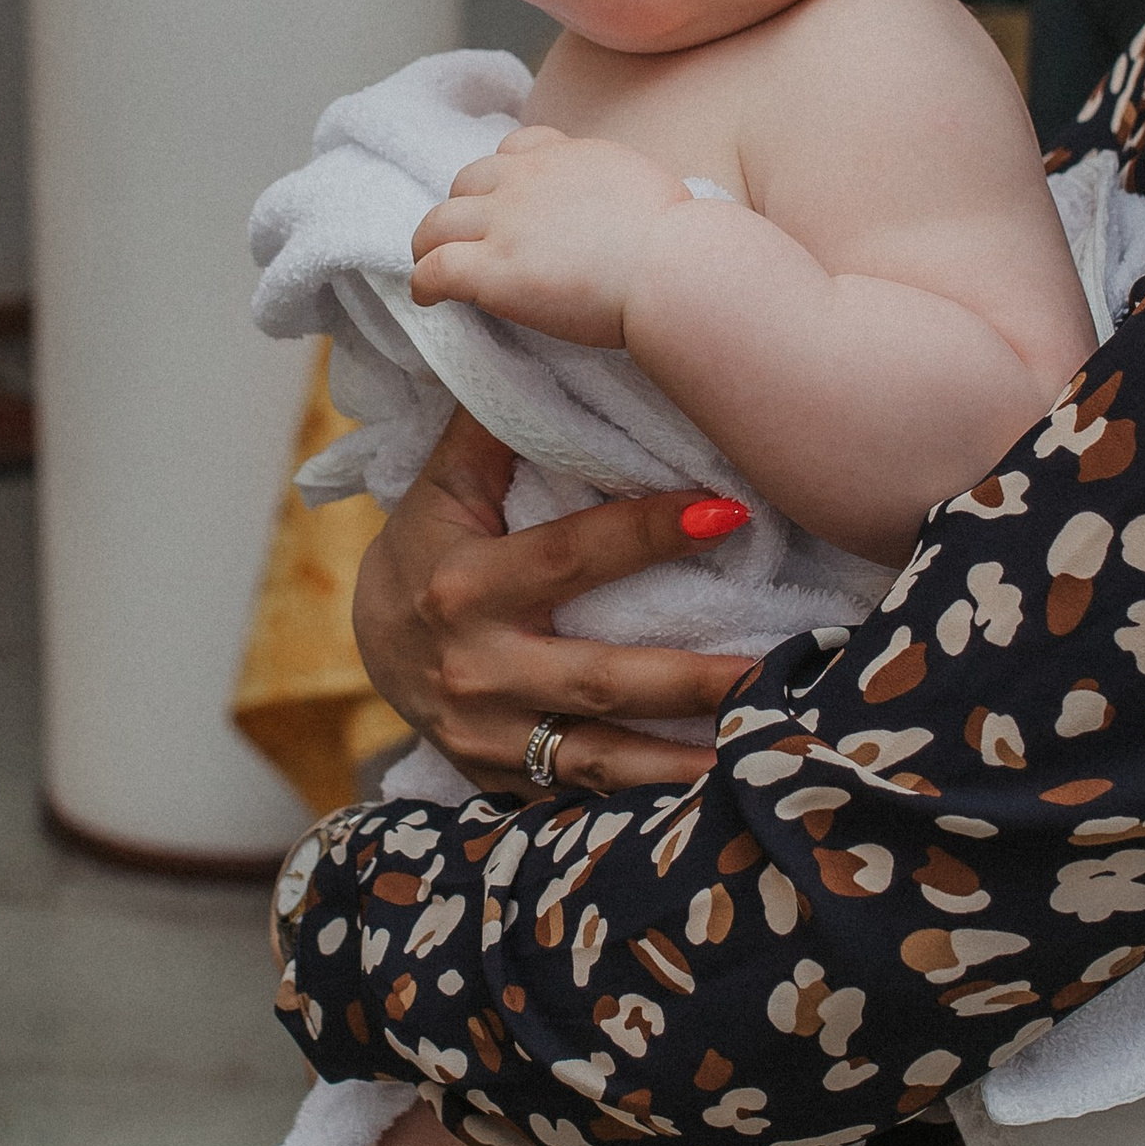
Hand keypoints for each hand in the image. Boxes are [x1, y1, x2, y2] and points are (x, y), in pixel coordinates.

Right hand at [352, 406, 753, 794]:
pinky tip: (716, 798)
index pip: (570, 557)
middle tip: (775, 664)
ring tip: (762, 746)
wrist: (368, 649)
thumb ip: (489, 433)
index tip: (730, 512)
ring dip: (683, 762)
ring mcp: (494, 741)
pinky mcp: (507, 785)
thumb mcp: (441, 490)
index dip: (648, 534)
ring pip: (600, 760)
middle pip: (601, 678)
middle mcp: (478, 673)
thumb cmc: (425, 550)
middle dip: (691, 677)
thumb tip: (534, 341)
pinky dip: (648, 804)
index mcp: (466, 588)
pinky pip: (584, 802)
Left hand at [410, 126, 693, 346]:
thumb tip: (619, 215)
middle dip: (464, 208)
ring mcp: (505, 223)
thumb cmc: (681, 242)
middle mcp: (528, 179)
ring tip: (431, 264)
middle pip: (469, 181)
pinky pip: (434, 268)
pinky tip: (428, 298)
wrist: (674, 268)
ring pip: (438, 222)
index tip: (507, 200)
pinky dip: (424, 282)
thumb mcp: (646, 188)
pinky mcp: (492, 270)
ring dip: (430, 243)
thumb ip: (615, 190)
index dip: (504, 176)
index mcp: (569, 156)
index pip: (516, 148)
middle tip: (468, 239)